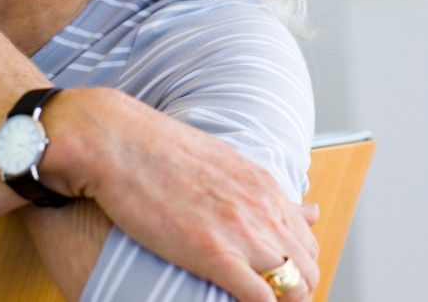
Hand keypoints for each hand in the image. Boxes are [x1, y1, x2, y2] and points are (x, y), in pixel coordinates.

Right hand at [42, 88, 319, 301]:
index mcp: (264, 186)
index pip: (307, 243)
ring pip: (294, 289)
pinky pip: (261, 299)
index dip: (296, 269)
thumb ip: (264, 193)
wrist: (119, 141)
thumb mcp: (224, 164)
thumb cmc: (161, 150)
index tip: (277, 282)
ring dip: (281, 301)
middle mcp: (262, 207)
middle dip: (295, 293)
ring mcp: (241, 230)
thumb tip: (309, 210)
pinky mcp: (214, 253)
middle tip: (266, 298)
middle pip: (307, 270)